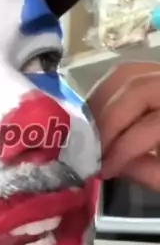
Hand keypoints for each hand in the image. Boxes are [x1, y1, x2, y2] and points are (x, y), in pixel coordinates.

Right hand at [87, 61, 159, 190]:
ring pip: (126, 74)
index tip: (104, 169)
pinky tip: (98, 117)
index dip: (123, 149)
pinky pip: (127, 73)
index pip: (150, 125)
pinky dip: (107, 93)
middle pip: (135, 90)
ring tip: (90, 134)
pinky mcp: (158, 73)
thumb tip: (111, 164)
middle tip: (91, 151)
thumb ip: (148, 171)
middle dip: (108, 123)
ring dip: (101, 104)